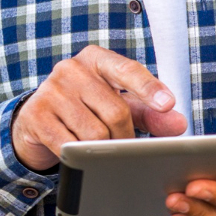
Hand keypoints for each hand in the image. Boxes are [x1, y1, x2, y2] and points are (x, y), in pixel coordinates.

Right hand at [11, 45, 187, 171]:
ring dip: (103, 149)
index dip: (149, 88)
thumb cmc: (87, 108)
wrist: (36, 118)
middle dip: (125, 136)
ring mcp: (51, 91)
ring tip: (99, 148)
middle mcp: (72, 69)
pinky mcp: (36, 115)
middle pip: (116, 112)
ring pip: (95, 134)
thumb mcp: (120, 104)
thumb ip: (150, 112)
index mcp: (97, 59)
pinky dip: (80, 155)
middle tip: (124, 146)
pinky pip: (70, 146)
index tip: (168, 104)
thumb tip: (179, 124)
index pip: (127, 70)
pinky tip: (77, 151)